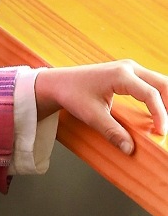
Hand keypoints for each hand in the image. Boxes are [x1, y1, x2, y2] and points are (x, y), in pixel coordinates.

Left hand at [34, 60, 167, 154]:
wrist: (59, 82)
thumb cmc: (72, 94)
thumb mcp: (91, 115)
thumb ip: (112, 132)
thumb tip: (129, 148)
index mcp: (121, 75)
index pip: (151, 94)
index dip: (160, 115)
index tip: (161, 133)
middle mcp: (128, 67)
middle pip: (162, 84)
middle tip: (166, 127)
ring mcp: (129, 68)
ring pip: (159, 81)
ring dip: (166, 100)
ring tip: (164, 121)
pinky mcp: (128, 73)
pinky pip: (151, 83)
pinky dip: (159, 96)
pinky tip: (159, 111)